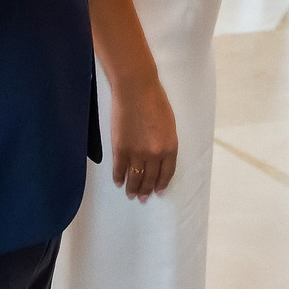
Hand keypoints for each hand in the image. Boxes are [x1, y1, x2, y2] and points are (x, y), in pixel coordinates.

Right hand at [110, 76, 177, 200]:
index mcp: (170, 148)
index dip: (161, 184)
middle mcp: (155, 155)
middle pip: (150, 179)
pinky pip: (119, 169)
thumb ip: (166, 142)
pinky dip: (118, 177)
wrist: (136, 90)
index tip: (158, 191)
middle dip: (146, 191)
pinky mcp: (120, 149)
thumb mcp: (169, 124)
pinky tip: (118, 182)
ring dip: (133, 188)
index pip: (166, 173)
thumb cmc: (155, 101)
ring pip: (134, 178)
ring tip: (131, 195)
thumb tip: (159, 155)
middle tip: (142, 198)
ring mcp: (136, 153)